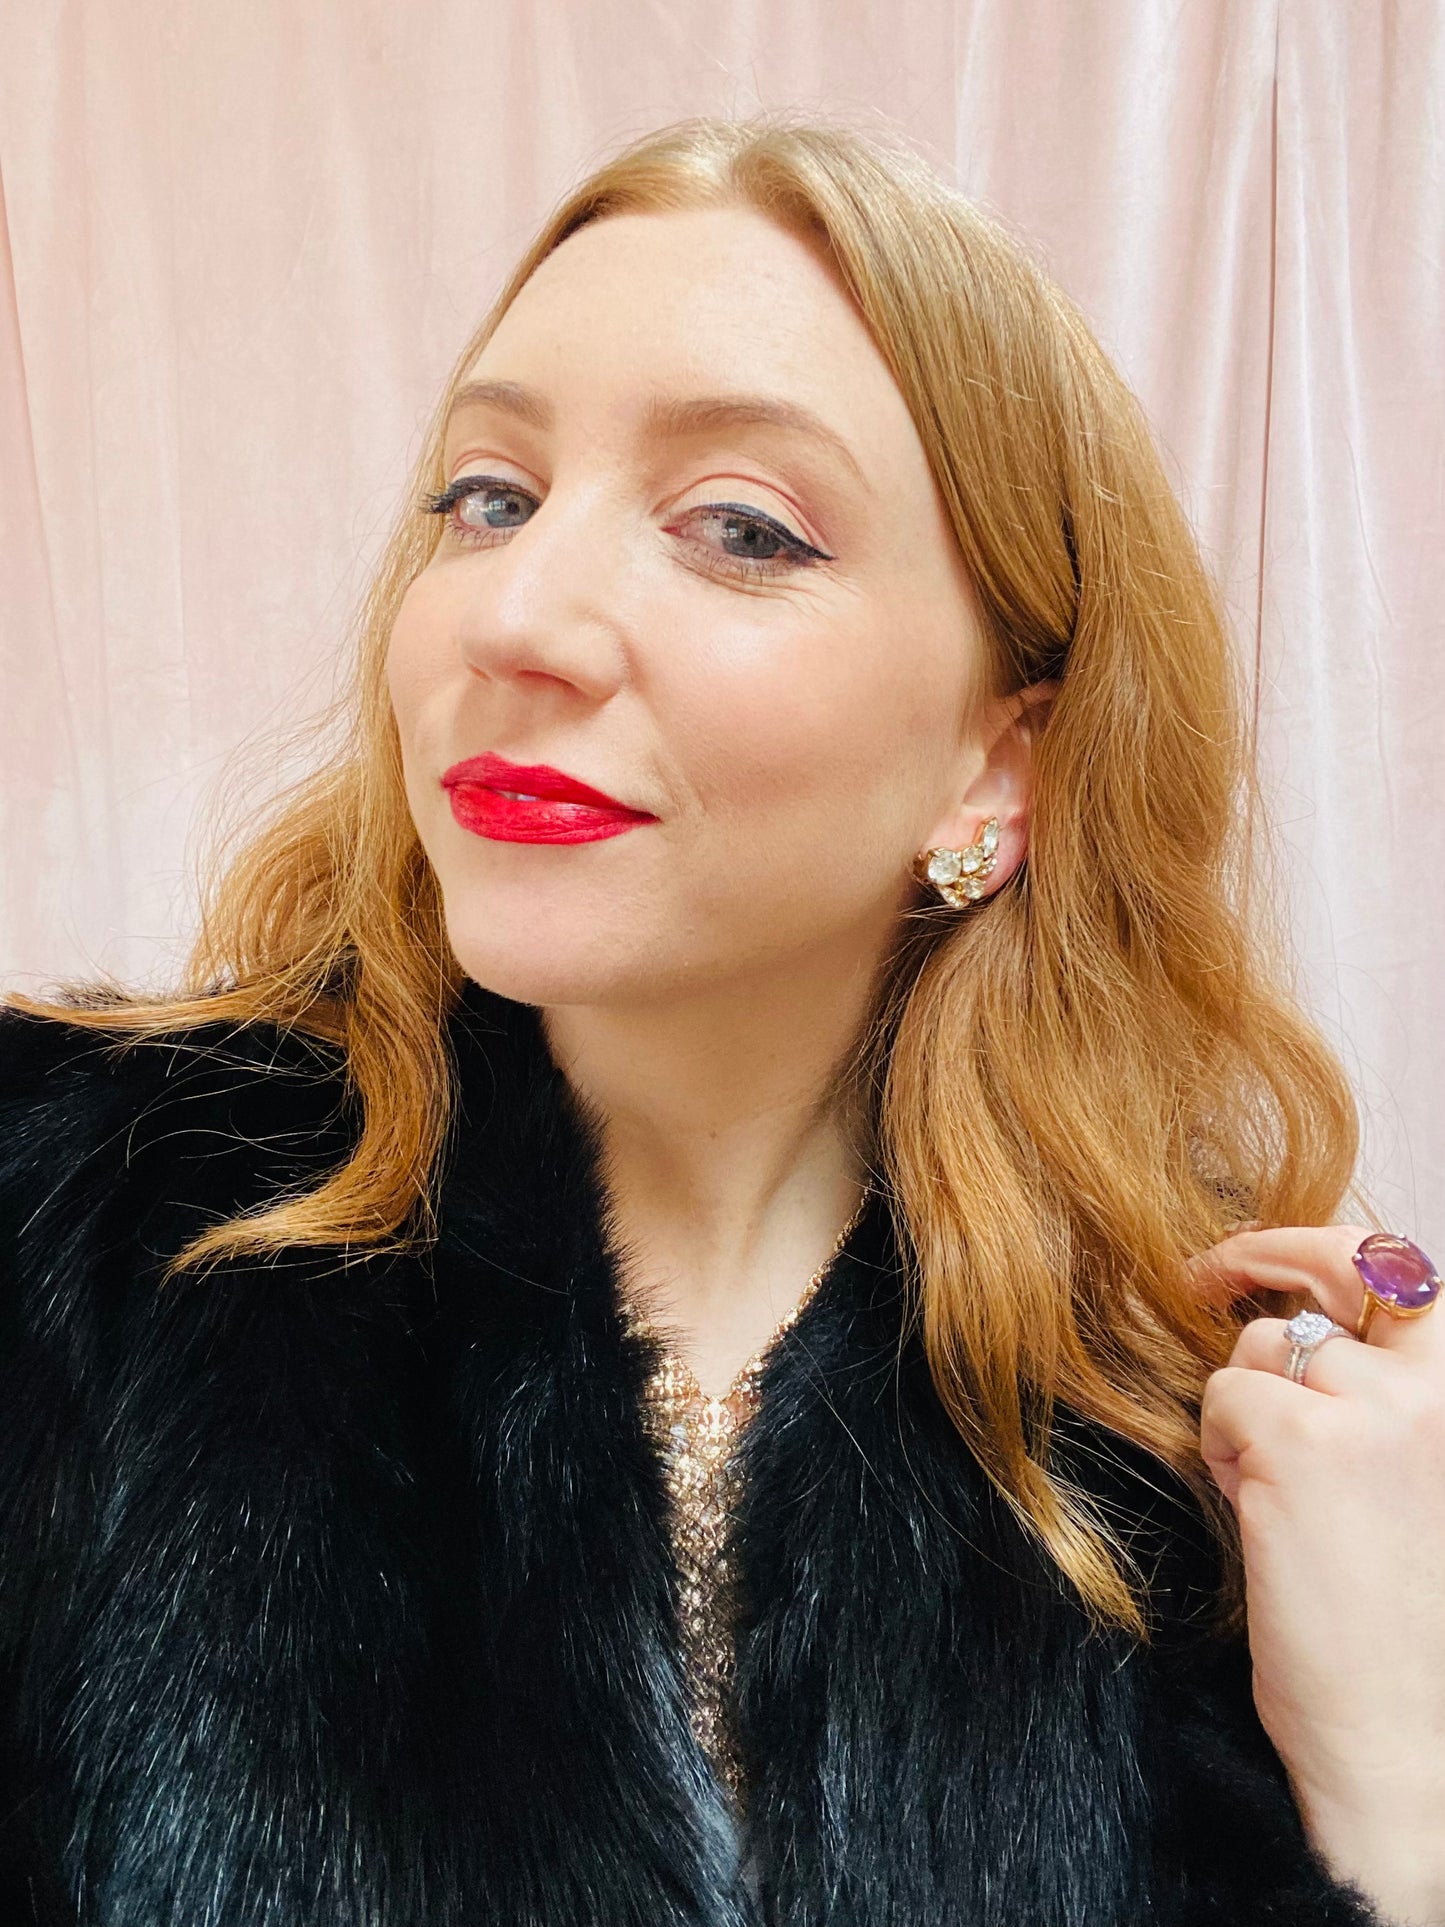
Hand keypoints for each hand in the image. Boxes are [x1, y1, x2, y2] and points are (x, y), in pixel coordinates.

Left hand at [1194, 1225, 1444, 1923]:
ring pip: (1262, 1352)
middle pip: (1335, 1268)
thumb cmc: (1400, 1626)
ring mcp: (1371, 1412)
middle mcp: (1432, 1395)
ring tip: (1277, 1495)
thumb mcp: (1414, 1484)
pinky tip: (1259, 1513)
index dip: (1330, 1249)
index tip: (1266, 1261)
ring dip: (1245, 1410)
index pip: (1407, 1276)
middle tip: (1203, 1275)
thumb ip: (1376, 1401)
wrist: (1404, 1739)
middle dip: (1259, 1253)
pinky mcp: (1302, 1445)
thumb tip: (1297, 1326)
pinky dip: (1223, 1452)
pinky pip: (1223, 1401)